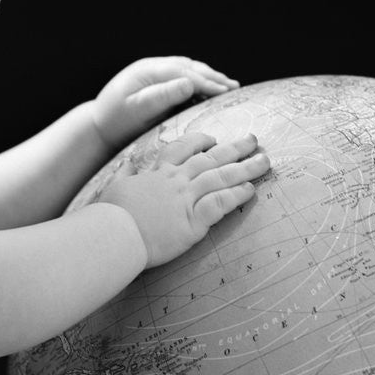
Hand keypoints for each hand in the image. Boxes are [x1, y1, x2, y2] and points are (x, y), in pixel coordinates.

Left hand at [91, 56, 239, 151]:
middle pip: (188, 67)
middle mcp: (151, 66)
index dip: (206, 81)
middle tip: (234, 88)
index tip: (225, 91)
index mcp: (146, 71)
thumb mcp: (136, 111)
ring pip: (187, 69)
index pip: (183, 72)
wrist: (98, 125)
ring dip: (208, 77)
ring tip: (229, 86)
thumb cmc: (115, 122)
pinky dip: (199, 81)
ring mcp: (154, 71)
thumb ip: (161, 97)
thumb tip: (189, 84)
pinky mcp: (156, 80)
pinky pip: (182, 76)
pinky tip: (210, 89)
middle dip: (212, 77)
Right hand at [98, 132, 268, 267]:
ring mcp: (185, 199)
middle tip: (253, 140)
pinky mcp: (192, 221)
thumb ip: (124, 174)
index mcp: (157, 173)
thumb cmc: (110, 216)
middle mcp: (174, 180)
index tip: (213, 139)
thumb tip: (127, 163)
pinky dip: (236, 195)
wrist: (112, 235)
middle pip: (210, 158)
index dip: (200, 141)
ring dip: (245, 168)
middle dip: (234, 148)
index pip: (182, 148)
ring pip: (221, 177)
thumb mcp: (114, 188)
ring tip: (265, 161)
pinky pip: (220, 203)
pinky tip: (251, 191)